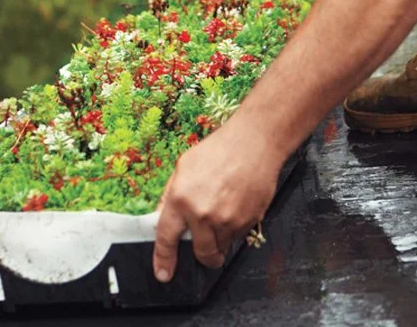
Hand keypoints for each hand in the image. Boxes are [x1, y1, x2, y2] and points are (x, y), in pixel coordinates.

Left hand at [152, 124, 282, 282]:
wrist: (254, 143)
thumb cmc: (220, 150)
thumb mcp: (184, 166)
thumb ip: (171, 194)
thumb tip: (162, 216)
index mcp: (181, 199)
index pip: (166, 238)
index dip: (164, 260)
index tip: (164, 274)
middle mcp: (202, 214)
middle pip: (201, 253)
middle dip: (205, 257)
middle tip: (207, 251)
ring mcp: (227, 220)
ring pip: (222, 246)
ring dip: (221, 239)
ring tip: (225, 213)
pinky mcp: (248, 221)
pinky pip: (239, 236)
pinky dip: (237, 229)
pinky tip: (238, 205)